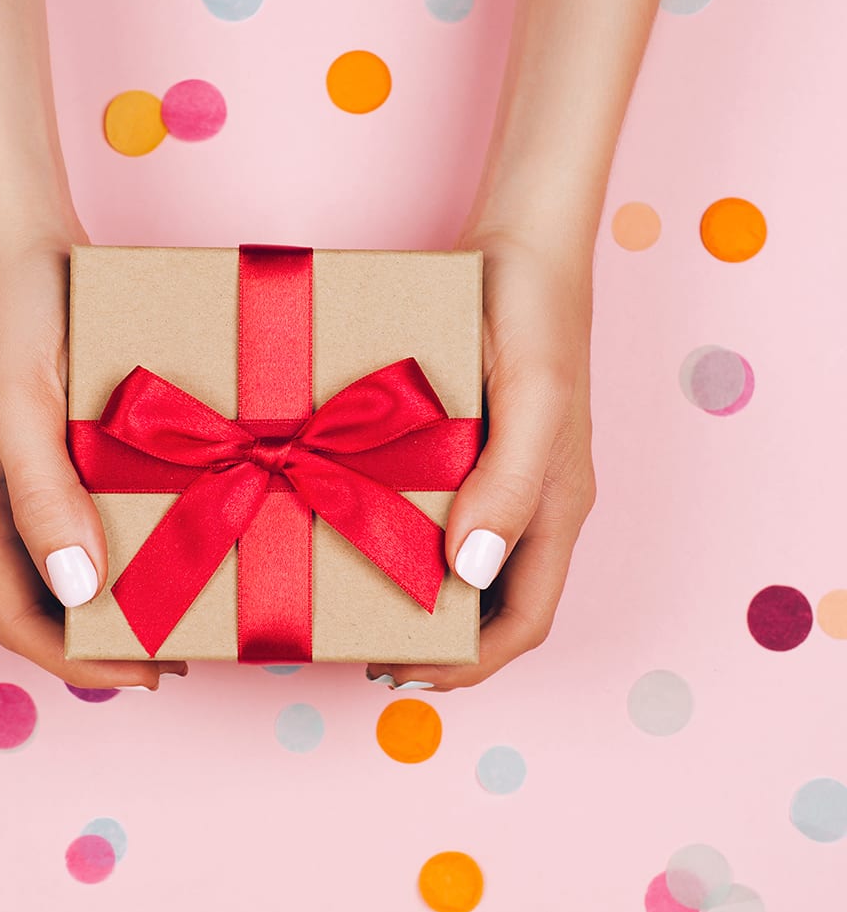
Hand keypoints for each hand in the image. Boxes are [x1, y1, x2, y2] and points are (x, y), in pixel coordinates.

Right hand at [0, 215, 186, 689]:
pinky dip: (135, 540)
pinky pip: (99, 513)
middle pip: (48, 600)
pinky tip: (181, 538)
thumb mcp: (22, 405)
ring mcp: (34, 476)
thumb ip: (46, 497)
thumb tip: (79, 587)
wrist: (26, 236)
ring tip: (187, 607)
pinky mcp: (66, 447)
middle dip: (107, 636)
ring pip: (75, 562)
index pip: (17, 616)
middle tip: (182, 649)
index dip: (80, 657)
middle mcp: (0, 503)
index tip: (150, 673)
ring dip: (124, 592)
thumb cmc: (14, 313)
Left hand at [366, 226, 596, 690]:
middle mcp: (526, 502)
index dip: (471, 661)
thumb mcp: (532, 398)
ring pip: (460, 565)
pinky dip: (401, 538)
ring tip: (354, 607)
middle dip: (435, 642)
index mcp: (555, 506)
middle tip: (363, 650)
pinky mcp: (464, 444)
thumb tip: (468, 574)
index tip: (403, 671)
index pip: (524, 619)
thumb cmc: (534, 313)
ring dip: (415, 598)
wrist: (518, 240)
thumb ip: (508, 485)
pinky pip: (434, 510)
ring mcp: (494, 475)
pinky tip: (356, 533)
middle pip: (490, 604)